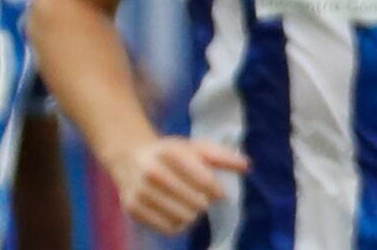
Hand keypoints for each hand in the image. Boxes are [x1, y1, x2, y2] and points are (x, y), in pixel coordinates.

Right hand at [109, 136, 248, 234]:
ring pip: (184, 218)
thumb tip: (247, 166)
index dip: (217, 191)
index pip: (204, 181)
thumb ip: (221, 156)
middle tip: (201, 198)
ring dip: (192, 215)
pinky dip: (178, 224)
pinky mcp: (134, 209)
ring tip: (189, 205)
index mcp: (170, 152)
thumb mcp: (193, 147)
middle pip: (196, 203)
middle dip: (204, 203)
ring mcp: (141, 192)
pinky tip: (177, 212)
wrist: (129, 157)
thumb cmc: (169, 153)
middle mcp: (153, 172)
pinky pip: (168, 228)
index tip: (219, 193)